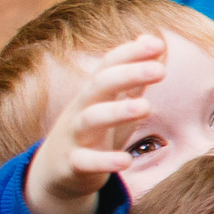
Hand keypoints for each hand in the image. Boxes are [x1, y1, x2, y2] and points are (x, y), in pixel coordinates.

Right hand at [24, 36, 166, 213]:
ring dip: (118, 112)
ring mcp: (75, 136)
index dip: (131, 53)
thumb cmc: (92, 131)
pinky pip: (86, 162)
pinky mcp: (73, 164)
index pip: (109, 65)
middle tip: (159, 70)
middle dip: (128, 74)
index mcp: (94, 92)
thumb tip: (152, 41)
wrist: (55, 172)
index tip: (158, 43)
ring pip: (91, 119)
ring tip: (147, 107)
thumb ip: (135, 76)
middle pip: (100, 85)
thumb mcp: (112, 102)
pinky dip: (105, 161)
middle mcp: (82, 108)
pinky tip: (126, 161)